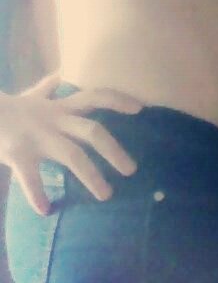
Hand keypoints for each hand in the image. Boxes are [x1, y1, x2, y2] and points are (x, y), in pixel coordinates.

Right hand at [0, 72, 144, 215]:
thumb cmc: (12, 108)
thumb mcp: (33, 94)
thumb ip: (50, 87)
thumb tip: (62, 73)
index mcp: (61, 108)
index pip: (95, 96)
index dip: (117, 99)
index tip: (140, 108)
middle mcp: (54, 121)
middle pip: (92, 131)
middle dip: (113, 150)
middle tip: (132, 170)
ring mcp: (38, 137)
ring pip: (72, 155)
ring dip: (91, 176)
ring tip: (106, 195)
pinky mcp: (18, 153)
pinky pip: (30, 177)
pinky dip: (36, 194)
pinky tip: (45, 210)